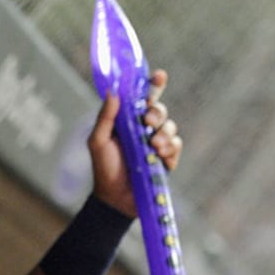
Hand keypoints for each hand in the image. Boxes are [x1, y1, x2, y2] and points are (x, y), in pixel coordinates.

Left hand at [87, 69, 181, 216]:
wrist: (114, 198)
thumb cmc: (104, 168)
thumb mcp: (98, 141)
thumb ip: (105, 117)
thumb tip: (113, 92)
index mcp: (127, 121)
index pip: (142, 98)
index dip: (153, 85)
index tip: (159, 75)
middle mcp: (143, 129)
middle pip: (159, 109)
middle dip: (157, 112)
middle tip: (149, 121)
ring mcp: (156, 143)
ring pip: (169, 127)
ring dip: (163, 133)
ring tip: (153, 145)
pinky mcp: (167, 159)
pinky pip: (176, 145)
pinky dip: (170, 148)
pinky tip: (160, 155)